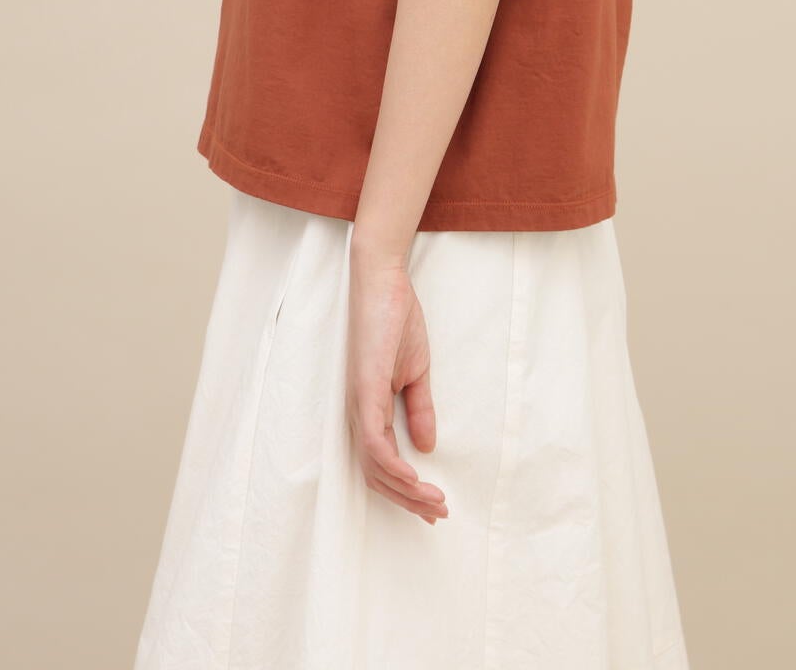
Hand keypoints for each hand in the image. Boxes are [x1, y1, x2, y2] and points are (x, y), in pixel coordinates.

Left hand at [345, 248, 448, 523]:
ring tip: (434, 502)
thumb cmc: (396, 320)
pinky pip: (372, 439)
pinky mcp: (364, 389)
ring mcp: (358, 402)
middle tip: (437, 514)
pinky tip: (413, 479)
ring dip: (405, 489)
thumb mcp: (415, 372)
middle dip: (408, 500)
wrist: (384, 281)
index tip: (432, 507)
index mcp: (369, 407)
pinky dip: (391, 464)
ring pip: (374, 464)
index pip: (382, 462)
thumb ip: (419, 409)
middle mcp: (357, 411)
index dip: (406, 490)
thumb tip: (426, 447)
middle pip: (376, 473)